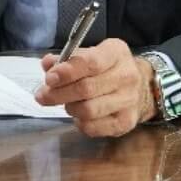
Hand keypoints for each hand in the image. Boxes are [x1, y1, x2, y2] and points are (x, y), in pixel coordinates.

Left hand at [34, 38, 156, 136]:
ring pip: (89, 110)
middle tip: (42, 95)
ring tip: (62, 103)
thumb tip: (48, 65)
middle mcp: (127, 76)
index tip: (49, 78)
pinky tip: (76, 115)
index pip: (90, 63)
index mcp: (116, 53)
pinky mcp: (126, 122)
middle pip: (87, 89)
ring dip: (69, 107)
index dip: (67, 72)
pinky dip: (80, 123)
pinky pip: (95, 127)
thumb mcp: (89, 53)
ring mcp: (129, 101)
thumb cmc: (106, 66)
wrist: (138, 85)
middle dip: (59, 93)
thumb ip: (66, 58)